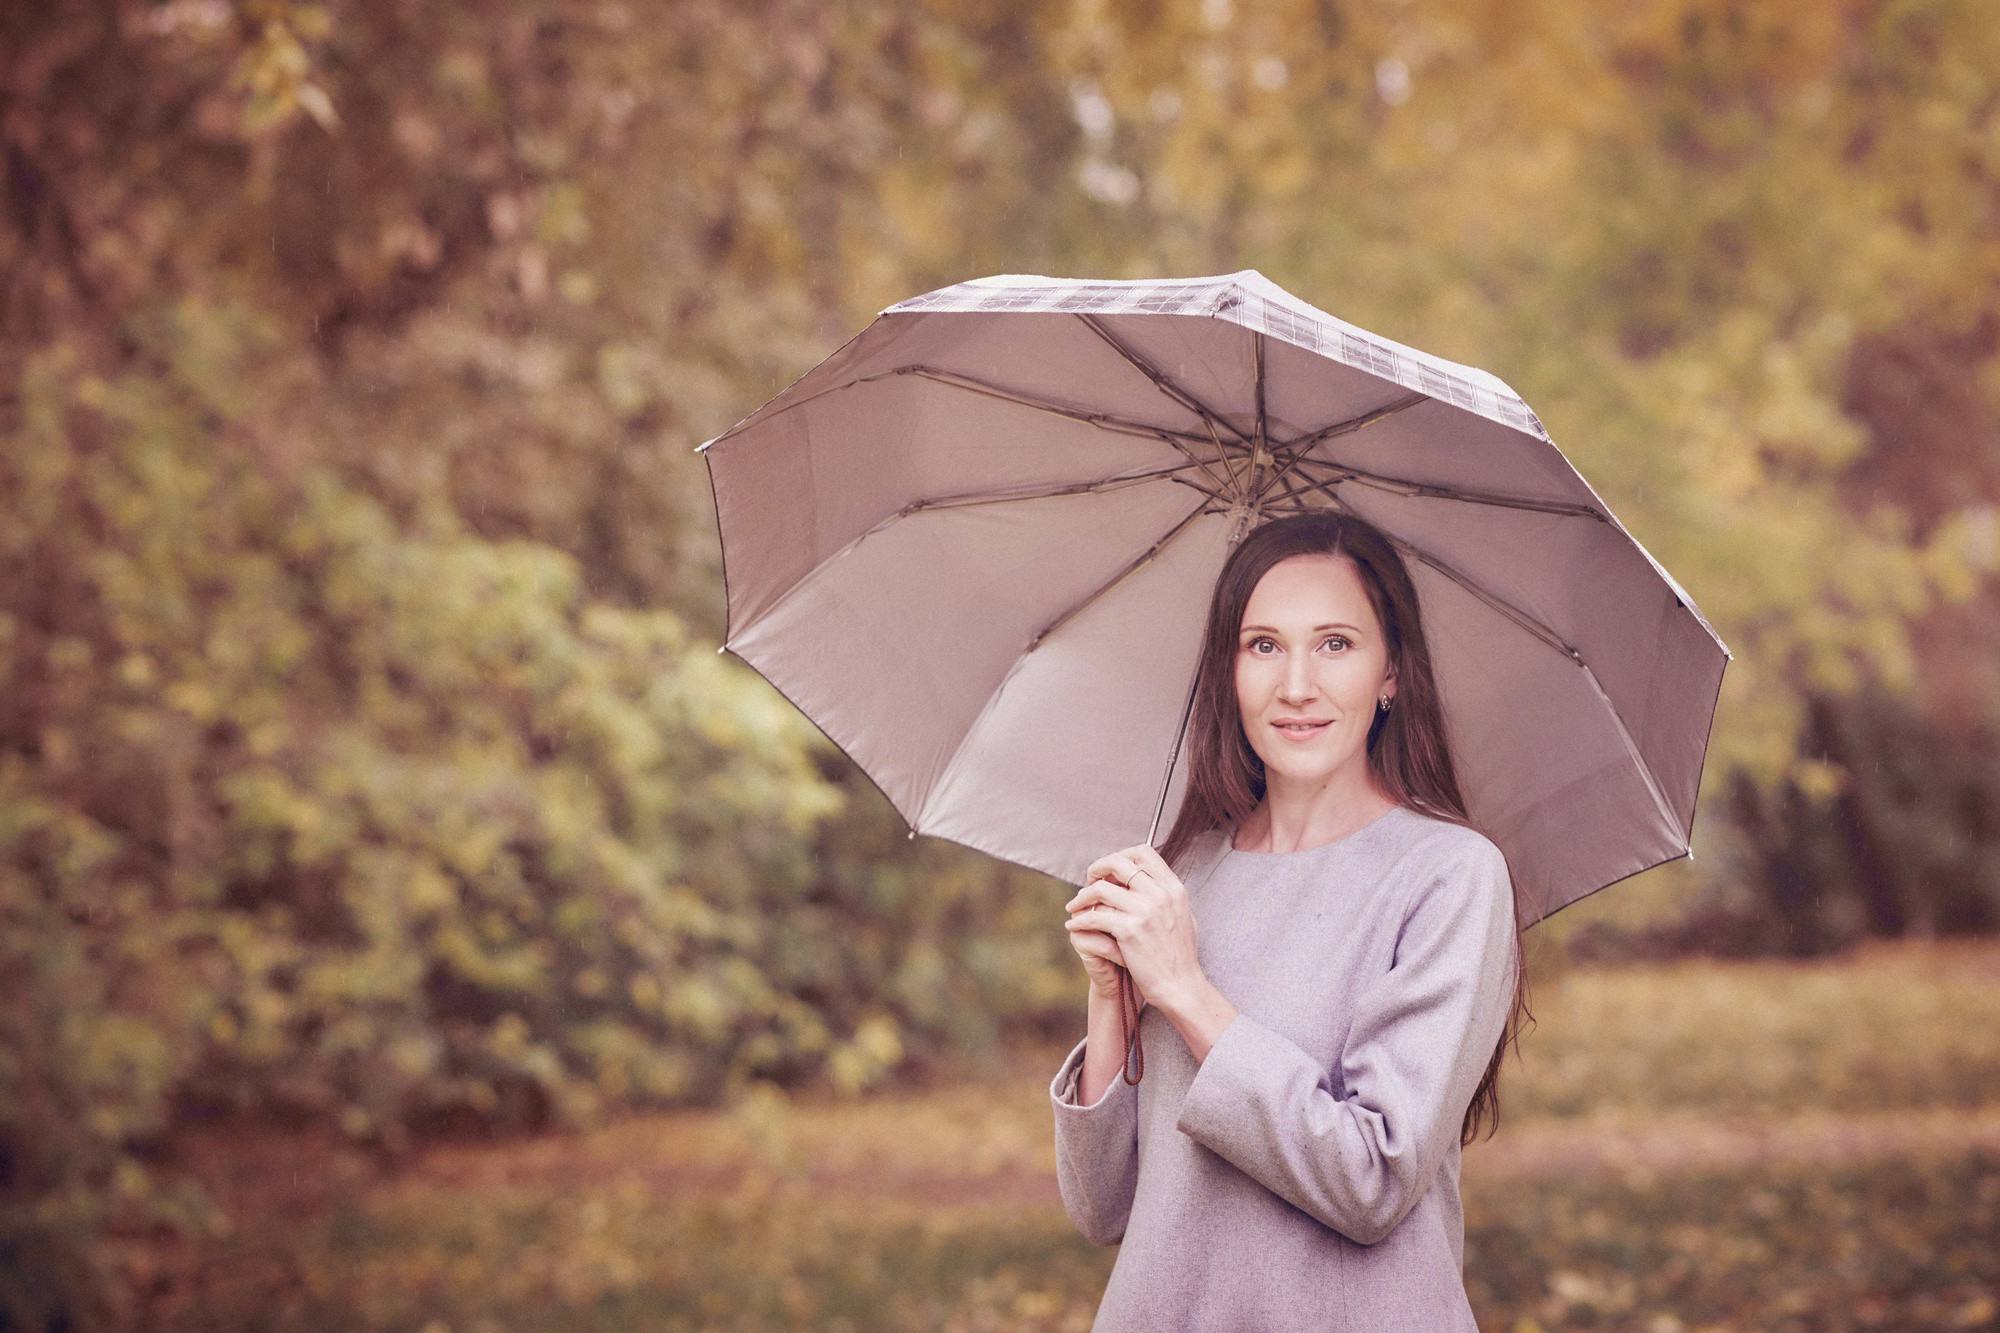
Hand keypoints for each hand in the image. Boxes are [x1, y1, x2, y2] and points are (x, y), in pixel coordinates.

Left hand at [1064, 844, 1204, 1016]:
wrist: (1180, 985)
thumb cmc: (1180, 955)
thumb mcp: (1183, 915)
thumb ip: (1166, 895)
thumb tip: (1147, 880)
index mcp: (1173, 888)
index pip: (1143, 852)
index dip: (1121, 856)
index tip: (1110, 871)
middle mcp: (1160, 894)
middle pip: (1119, 862)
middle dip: (1098, 868)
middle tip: (1089, 881)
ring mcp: (1144, 911)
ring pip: (1100, 889)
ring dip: (1082, 896)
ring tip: (1075, 906)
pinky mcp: (1129, 930)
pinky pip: (1094, 915)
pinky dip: (1080, 919)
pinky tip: (1074, 924)